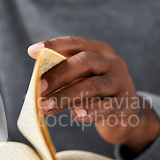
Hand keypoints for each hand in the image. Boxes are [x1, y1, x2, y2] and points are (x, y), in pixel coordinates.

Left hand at [28, 36, 159, 152]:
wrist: (127, 114)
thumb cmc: (95, 93)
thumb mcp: (81, 79)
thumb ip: (63, 76)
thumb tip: (36, 83)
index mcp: (99, 50)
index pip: (75, 43)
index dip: (54, 45)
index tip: (33, 51)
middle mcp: (112, 62)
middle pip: (84, 62)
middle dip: (58, 74)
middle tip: (38, 88)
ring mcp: (121, 82)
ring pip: (93, 86)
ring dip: (66, 96)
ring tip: (46, 107)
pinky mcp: (126, 104)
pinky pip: (107, 106)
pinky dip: (90, 110)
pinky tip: (76, 115)